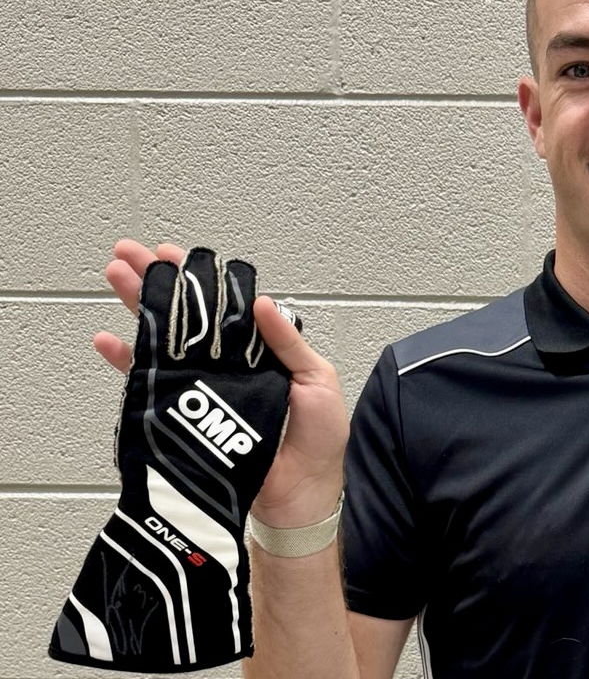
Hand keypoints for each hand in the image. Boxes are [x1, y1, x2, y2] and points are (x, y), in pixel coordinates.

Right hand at [96, 239, 348, 526]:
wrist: (302, 493)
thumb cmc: (319, 438)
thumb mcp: (316, 379)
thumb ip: (287, 342)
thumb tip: (262, 301)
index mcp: (260, 350)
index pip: (224, 305)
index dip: (197, 279)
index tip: (171, 254)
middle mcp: (227, 363)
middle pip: (186, 314)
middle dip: (156, 282)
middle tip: (127, 254)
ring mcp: (204, 387)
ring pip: (164, 339)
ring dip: (139, 308)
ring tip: (115, 277)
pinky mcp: (187, 414)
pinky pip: (151, 383)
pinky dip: (128, 363)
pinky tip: (109, 341)